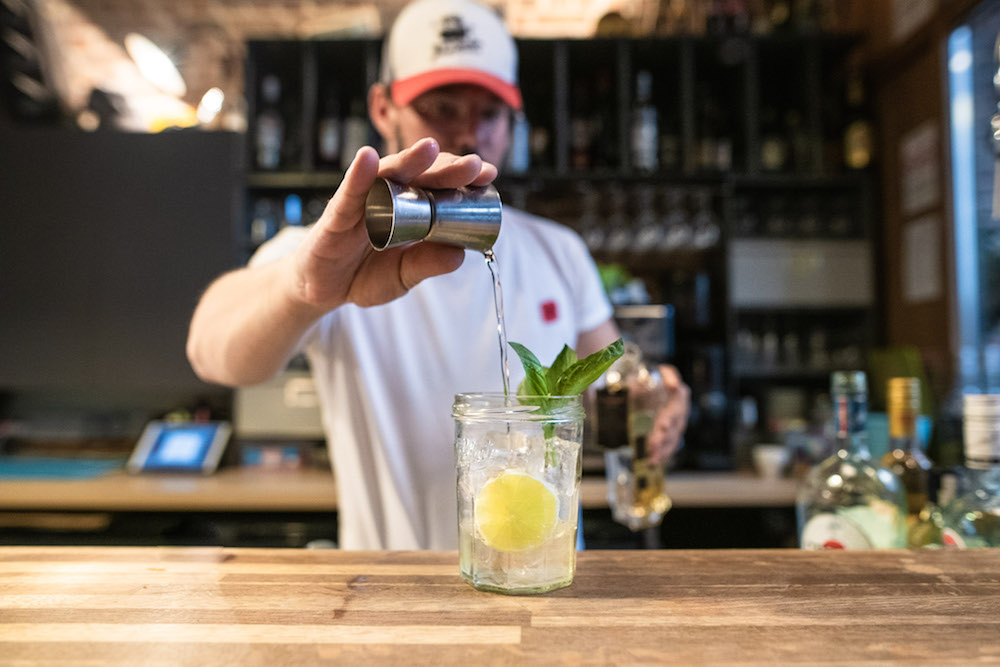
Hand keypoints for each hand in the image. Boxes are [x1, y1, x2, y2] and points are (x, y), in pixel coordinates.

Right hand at [289, 138, 497, 312]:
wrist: (323, 290)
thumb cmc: (364, 274)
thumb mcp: (402, 275)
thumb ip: (426, 264)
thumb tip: (460, 255)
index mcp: (408, 210)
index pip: (438, 187)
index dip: (461, 179)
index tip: (489, 174)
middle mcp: (386, 198)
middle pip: (419, 176)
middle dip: (446, 167)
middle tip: (473, 165)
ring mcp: (361, 203)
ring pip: (386, 176)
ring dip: (408, 160)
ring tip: (430, 148)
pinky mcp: (335, 216)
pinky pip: (347, 194)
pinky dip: (357, 175)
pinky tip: (368, 159)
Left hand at [647, 364, 690, 464]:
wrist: (653, 384)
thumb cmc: (655, 378)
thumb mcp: (660, 373)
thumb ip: (668, 377)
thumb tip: (674, 385)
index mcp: (680, 394)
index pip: (677, 408)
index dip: (670, 417)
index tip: (662, 426)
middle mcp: (681, 410)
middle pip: (674, 426)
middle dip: (663, 437)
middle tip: (652, 445)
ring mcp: (678, 423)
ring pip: (672, 439)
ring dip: (662, 449)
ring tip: (652, 458)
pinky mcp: (673, 433)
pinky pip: (670, 445)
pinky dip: (662, 454)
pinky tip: (654, 461)